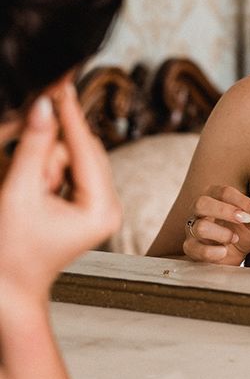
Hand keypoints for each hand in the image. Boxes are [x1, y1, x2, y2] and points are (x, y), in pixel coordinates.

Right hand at [0, 83, 121, 303]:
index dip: (71, 116)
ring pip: (75, 160)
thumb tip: (44, 106)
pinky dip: (50, 170)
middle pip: (84, 152)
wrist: (7, 293)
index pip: (87, 149)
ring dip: (47, 162)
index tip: (62, 86)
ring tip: (28, 191)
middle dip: (54, 146)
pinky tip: (34, 186)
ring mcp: (101, 207)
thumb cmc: (8, 254)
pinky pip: (70, 174)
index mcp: (102, 208)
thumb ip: (32, 147)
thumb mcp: (18, 194)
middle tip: (35, 135)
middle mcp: (110, 206)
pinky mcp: (88, 207)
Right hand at [183, 186, 249, 264]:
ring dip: (222, 234)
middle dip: (226, 211)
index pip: (225, 192)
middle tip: (245, 220)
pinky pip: (194, 248)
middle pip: (202, 203)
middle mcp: (200, 211)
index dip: (243, 202)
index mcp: (215, 197)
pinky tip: (223, 252)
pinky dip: (213, 252)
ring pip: (200, 227)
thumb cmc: (241, 236)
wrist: (231, 260)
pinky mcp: (190, 247)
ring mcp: (192, 229)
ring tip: (234, 239)